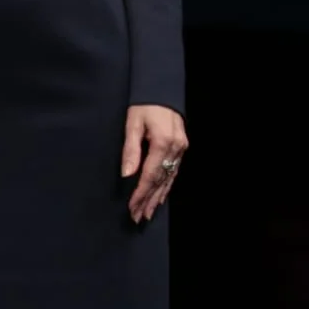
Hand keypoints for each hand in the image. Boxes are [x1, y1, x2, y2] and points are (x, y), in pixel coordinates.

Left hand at [122, 104, 187, 223]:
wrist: (162, 90)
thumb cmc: (143, 105)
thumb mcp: (132, 123)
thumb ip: (130, 149)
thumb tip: (126, 174)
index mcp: (162, 143)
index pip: (149, 175)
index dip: (140, 194)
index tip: (132, 208)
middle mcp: (175, 149)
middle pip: (160, 181)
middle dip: (149, 200)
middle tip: (138, 218)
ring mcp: (181, 149)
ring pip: (169, 179)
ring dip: (158, 197)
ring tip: (148, 213)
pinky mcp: (182, 148)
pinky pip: (174, 172)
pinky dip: (166, 185)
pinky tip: (161, 195)